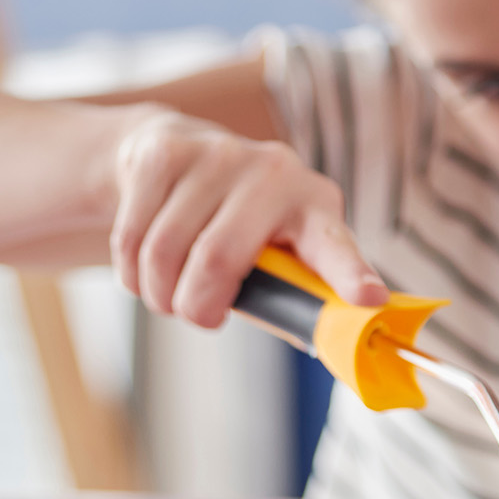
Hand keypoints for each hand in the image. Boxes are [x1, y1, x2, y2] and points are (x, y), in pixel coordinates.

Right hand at [109, 107, 387, 327]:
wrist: (175, 153)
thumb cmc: (236, 226)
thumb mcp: (273, 257)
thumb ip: (290, 299)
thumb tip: (321, 348)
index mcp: (315, 206)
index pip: (334, 246)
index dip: (351, 274)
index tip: (369, 299)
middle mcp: (274, 171)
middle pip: (218, 260)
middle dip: (194, 306)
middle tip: (195, 314)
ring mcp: (218, 154)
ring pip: (164, 253)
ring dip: (157, 294)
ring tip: (167, 292)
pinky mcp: (164, 150)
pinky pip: (131, 238)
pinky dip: (129, 272)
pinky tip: (142, 267)